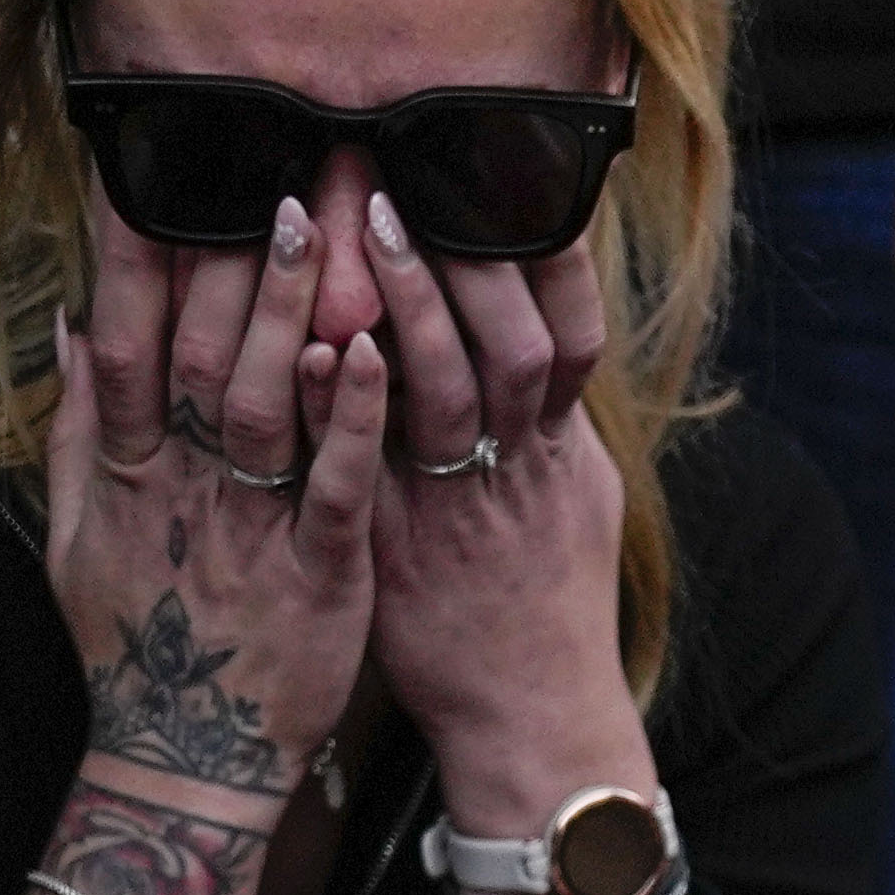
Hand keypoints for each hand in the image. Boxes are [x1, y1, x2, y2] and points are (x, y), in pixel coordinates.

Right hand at [24, 182, 383, 894]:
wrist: (185, 766)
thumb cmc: (138, 646)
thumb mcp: (80, 540)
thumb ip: (79, 432)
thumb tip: (76, 327)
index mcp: (128, 474)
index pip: (120, 341)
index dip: (130, 254)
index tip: (146, 171)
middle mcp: (183, 492)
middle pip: (198, 353)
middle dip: (230, 256)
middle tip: (269, 165)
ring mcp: (252, 530)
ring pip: (271, 403)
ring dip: (295, 310)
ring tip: (322, 223)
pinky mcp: (322, 575)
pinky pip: (340, 484)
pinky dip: (355, 415)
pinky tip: (376, 348)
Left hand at [351, 192, 649, 830]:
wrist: (533, 720)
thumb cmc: (549, 606)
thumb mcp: (580, 500)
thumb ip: (559, 417)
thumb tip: (553, 338)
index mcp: (562, 446)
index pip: (568, 327)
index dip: (540, 253)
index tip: (494, 177)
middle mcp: (520, 465)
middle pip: (506, 337)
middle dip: (459, 254)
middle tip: (403, 174)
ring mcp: (461, 506)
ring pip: (454, 385)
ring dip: (408, 304)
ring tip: (366, 227)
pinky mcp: (403, 551)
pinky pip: (377, 465)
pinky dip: (349, 402)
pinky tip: (314, 346)